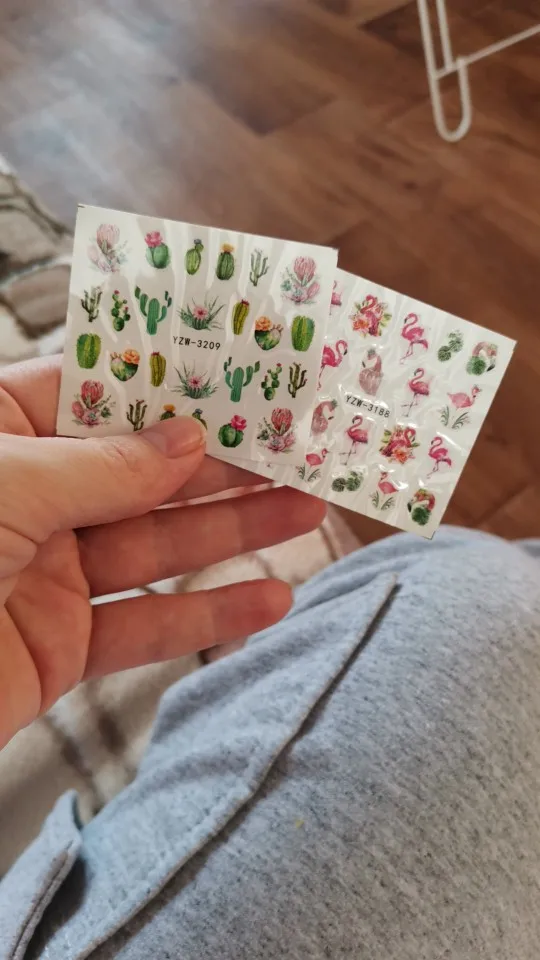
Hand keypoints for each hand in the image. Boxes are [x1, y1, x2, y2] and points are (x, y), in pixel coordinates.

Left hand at [0, 357, 324, 748]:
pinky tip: (268, 601)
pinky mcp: (61, 645)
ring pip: (156, 545)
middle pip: (142, 471)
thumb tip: (186, 438)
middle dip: (221, 461)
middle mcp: (26, 498)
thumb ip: (103, 465)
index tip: (240, 376)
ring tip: (306, 510)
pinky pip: (145, 626)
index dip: (170, 384)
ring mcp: (47, 573)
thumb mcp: (4, 486)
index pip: (97, 392)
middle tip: (296, 446)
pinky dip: (208, 616)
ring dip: (233, 531)